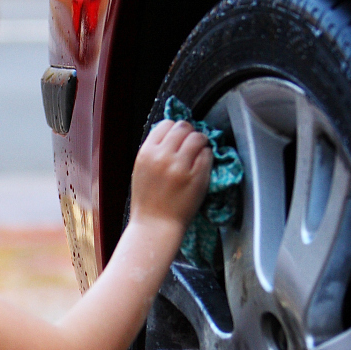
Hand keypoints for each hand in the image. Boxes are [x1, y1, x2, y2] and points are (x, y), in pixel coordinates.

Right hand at [130, 117, 211, 235]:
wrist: (155, 225)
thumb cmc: (148, 201)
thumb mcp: (142, 169)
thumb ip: (154, 150)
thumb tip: (172, 133)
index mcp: (147, 153)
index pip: (166, 124)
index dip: (174, 129)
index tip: (178, 137)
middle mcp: (163, 156)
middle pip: (183, 127)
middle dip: (189, 133)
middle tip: (192, 144)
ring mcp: (182, 166)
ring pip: (198, 137)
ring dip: (201, 142)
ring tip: (198, 153)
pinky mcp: (198, 176)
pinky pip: (208, 154)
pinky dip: (207, 156)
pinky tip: (201, 165)